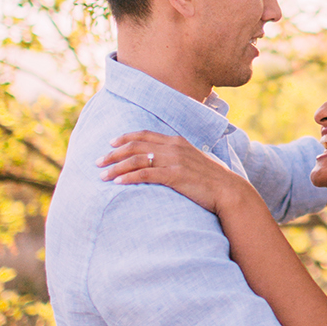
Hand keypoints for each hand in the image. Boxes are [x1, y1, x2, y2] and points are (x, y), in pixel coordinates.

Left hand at [97, 130, 247, 216]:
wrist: (229, 191)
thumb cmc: (212, 180)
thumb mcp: (194, 161)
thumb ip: (179, 156)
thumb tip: (166, 161)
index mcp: (177, 142)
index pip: (145, 135)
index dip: (125, 138)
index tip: (110, 143)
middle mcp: (174, 148)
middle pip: (136, 146)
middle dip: (113, 154)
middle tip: (97, 162)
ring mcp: (174, 161)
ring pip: (137, 160)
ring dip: (116, 167)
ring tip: (103, 176)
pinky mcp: (175, 176)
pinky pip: (146, 174)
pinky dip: (129, 177)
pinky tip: (118, 183)